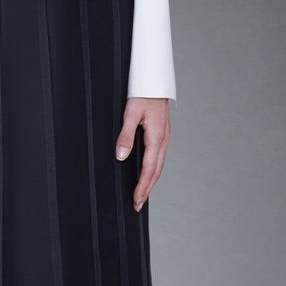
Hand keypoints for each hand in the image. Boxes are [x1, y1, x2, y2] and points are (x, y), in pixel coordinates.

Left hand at [115, 97, 169, 211]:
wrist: (155, 80)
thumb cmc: (143, 93)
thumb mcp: (130, 113)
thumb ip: (125, 135)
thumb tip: (121, 156)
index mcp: (157, 137)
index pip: (149, 169)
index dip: (142, 187)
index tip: (136, 200)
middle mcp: (163, 140)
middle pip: (156, 172)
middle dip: (147, 190)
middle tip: (137, 205)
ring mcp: (164, 137)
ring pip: (159, 166)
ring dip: (150, 182)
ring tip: (142, 195)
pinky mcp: (162, 134)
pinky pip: (158, 157)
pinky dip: (153, 170)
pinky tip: (147, 174)